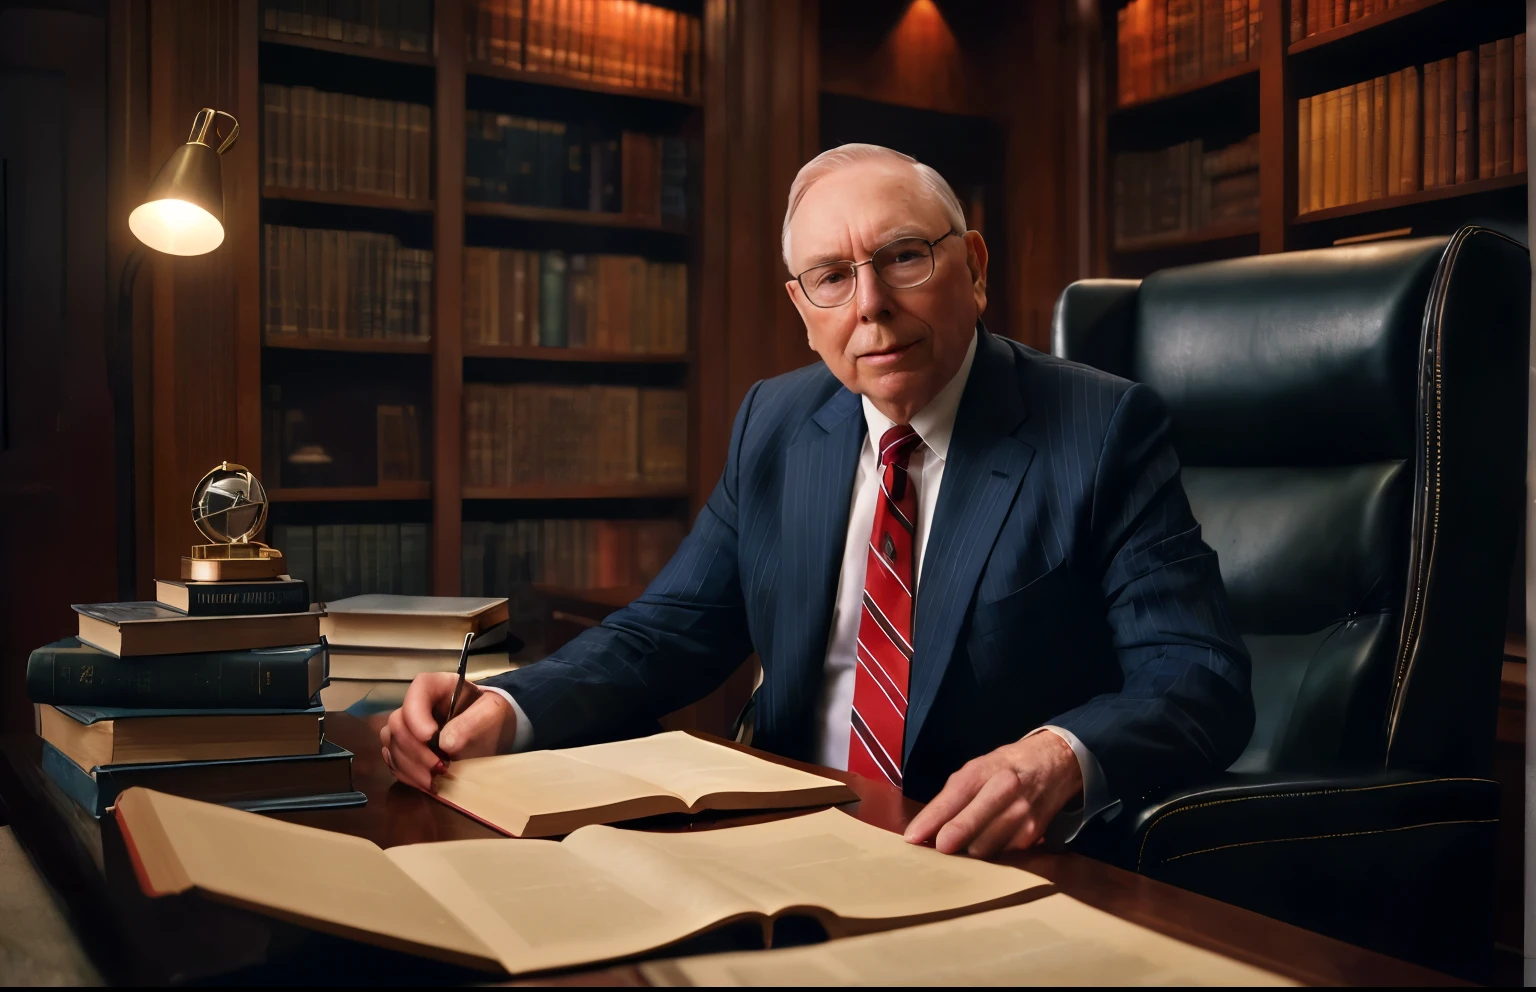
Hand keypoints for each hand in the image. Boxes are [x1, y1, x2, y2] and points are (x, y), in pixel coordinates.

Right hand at [379, 673, 518, 789]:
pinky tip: (427, 784)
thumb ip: (470, 723)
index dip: (417, 718)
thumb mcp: (490, 713)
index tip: (431, 739)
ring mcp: (407, 728)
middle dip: (416, 751)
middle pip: (398, 724)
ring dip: (411, 768)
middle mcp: (414, 705)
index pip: (415, 694)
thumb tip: (445, 744)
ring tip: (435, 782)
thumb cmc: (491, 715)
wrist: (492, 731)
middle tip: (440, 768)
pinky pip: (394, 762)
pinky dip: (407, 776)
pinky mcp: (405, 749)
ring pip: (392, 746)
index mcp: (434, 686)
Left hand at [902, 731, 1082, 856]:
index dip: (930, 822)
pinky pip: (1001, 853)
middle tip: (936, 849)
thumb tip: (925, 829)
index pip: (952, 799)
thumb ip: (950, 798)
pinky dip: (990, 851)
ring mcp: (1021, 814)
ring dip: (968, 849)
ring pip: (984, 848)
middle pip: (969, 828)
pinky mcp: (1032, 834)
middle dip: (949, 841)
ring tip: (963, 842)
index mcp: (984, 771)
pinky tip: (987, 840)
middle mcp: (1004, 790)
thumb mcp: (974, 770)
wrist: (1052, 764)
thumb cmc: (1004, 767)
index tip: (912, 838)